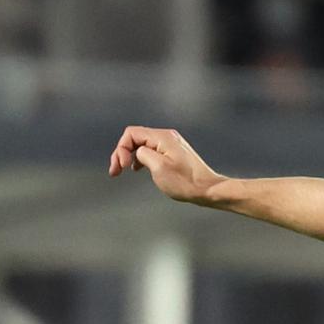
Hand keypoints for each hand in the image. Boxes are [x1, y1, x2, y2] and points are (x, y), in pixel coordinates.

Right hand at [109, 125, 223, 202]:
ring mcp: (171, 144)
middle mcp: (167, 136)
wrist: (208, 190)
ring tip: (122, 171)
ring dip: (129, 156)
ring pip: (142, 144)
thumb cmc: (186, 182)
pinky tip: (137, 169)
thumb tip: (138, 152)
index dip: (121, 149)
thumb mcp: (158, 167)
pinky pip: (151, 150)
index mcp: (162, 137)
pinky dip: (140, 158)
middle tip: (115, 172)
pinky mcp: (174, 153)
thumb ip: (142, 154)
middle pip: (135, 138)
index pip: (131, 133)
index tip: (121, 168)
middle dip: (121, 153)